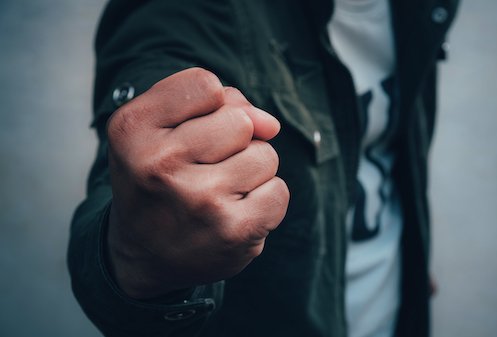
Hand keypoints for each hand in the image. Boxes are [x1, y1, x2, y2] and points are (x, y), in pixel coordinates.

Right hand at [106, 68, 289, 298]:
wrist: (143, 257)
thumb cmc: (158, 180)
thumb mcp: (159, 128)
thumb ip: (213, 104)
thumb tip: (270, 124)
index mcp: (132, 128)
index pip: (206, 84)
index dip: (210, 107)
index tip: (188, 133)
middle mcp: (159, 164)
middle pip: (241, 120)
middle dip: (233, 141)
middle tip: (201, 170)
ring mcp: (199, 200)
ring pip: (265, 155)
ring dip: (250, 172)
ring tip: (216, 194)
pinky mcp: (234, 231)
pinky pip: (279, 191)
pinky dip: (264, 201)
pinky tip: (233, 214)